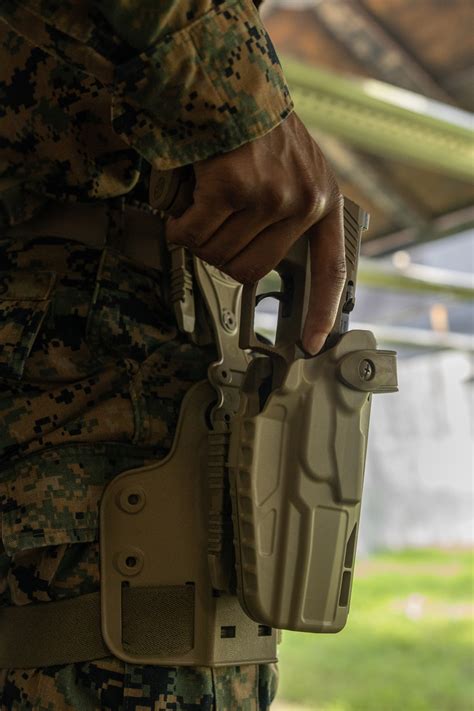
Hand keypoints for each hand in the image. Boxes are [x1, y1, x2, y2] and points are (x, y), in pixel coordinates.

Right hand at [166, 112, 345, 354]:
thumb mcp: (298, 171)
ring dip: (199, 239)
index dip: (320, 310)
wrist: (233, 84)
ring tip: (200, 207)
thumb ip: (292, 216)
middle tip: (212, 231)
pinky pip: (193, 235)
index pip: (331, 270)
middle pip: (251, 270)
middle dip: (222, 258)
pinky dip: (179, 228)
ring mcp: (269, 198)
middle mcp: (303, 203)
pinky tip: (181, 209)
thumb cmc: (260, 131)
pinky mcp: (233, 190)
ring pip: (219, 254)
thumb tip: (259, 269)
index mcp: (323, 203)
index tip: (311, 342)